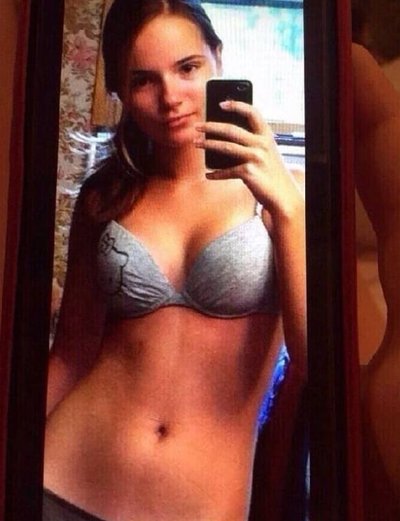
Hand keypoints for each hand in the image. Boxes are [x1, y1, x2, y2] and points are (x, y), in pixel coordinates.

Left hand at [194, 100, 302, 219]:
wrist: (283, 195)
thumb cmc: (272, 173)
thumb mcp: (267, 153)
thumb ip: (253, 143)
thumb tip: (224, 137)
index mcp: (267, 136)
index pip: (253, 113)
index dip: (237, 105)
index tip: (221, 103)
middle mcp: (262, 144)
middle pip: (231, 129)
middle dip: (211, 126)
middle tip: (197, 126)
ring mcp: (255, 158)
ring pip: (225, 146)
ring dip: (207, 144)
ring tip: (196, 143)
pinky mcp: (248, 173)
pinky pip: (226, 171)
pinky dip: (216, 174)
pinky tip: (208, 174)